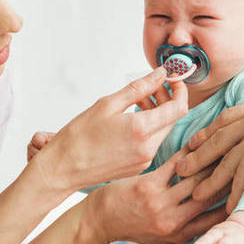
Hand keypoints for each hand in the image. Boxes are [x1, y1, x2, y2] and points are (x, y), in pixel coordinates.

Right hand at [28, 67, 188, 196]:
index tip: (172, 78)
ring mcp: (145, 160)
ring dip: (157, 113)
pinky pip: (153, 142)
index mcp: (142, 130)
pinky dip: (149, 127)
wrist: (63, 169)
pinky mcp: (139, 167)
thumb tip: (161, 74)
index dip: (180, 90)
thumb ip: (139, 88)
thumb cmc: (79, 136)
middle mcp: (148, 148)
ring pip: (163, 130)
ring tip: (138, 101)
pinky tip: (132, 119)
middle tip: (150, 87)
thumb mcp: (107, 104)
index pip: (179, 107)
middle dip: (167, 99)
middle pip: (172, 118)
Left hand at [84, 152, 228, 243]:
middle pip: (210, 196)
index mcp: (179, 236)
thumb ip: (186, 237)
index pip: (216, 219)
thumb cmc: (132, 229)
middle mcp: (172, 222)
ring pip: (197, 179)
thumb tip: (212, 229)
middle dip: (228, 177)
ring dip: (212, 162)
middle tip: (241, 159)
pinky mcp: (148, 186)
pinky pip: (176, 166)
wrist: (100, 220)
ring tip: (226, 148)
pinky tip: (199, 142)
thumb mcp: (161, 243)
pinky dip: (189, 153)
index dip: (233, 201)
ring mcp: (160, 204)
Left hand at [176, 99, 243, 211]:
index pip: (229, 118)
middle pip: (218, 136)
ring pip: (223, 160)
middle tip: (182, 166)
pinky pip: (237, 179)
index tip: (195, 143)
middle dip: (198, 153)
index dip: (209, 132)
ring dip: (208, 179)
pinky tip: (225, 206)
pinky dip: (230, 194)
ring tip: (195, 193)